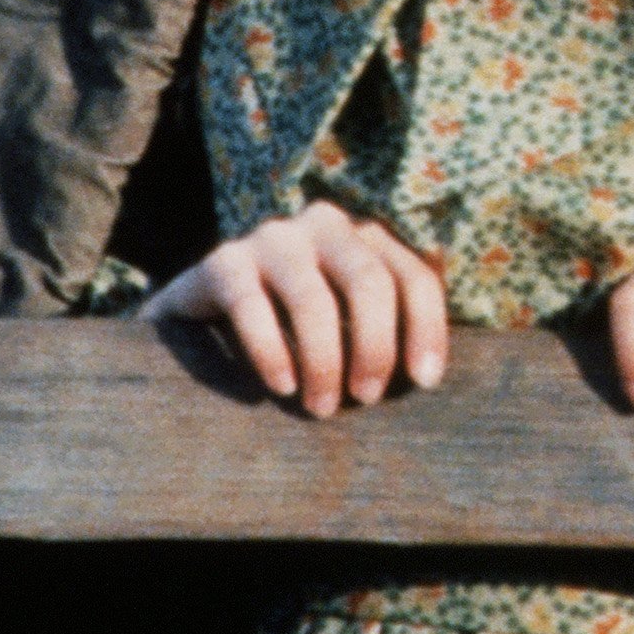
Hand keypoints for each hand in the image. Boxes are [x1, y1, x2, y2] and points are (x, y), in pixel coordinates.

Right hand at [143, 202, 448, 417]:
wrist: (203, 315)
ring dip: (324, 360)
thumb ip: (387, 328)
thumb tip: (430, 373)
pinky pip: (250, 306)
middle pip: (369, 281)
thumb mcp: (348, 320)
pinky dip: (271, 351)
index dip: (426, 328)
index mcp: (366, 238)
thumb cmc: (296, 329)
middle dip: (375, 346)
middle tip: (367, 399)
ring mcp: (272, 239)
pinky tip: (282, 386)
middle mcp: (324, 225)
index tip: (424, 382)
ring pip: (313, 298)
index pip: (412, 277)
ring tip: (322, 407)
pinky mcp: (223, 261)